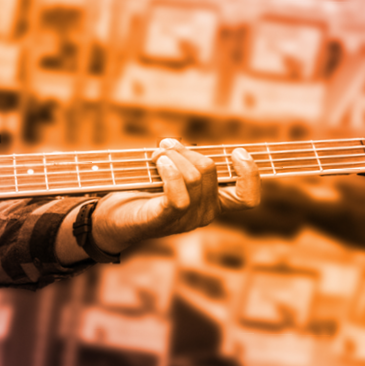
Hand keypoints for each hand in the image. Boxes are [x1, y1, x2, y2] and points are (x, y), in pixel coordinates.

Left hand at [91, 139, 260, 255]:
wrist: (113, 221)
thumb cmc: (142, 194)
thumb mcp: (171, 176)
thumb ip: (184, 163)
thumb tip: (180, 144)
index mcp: (213, 204)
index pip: (248, 198)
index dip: (251, 174)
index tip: (236, 152)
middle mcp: (204, 214)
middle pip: (210, 170)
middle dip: (185, 150)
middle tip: (163, 146)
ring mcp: (185, 220)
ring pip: (194, 176)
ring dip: (172, 155)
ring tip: (154, 155)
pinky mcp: (163, 220)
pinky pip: (178, 195)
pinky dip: (170, 172)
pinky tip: (159, 162)